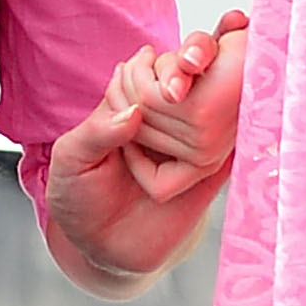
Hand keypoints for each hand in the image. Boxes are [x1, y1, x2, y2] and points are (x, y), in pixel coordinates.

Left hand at [45, 10, 250, 290]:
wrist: (101, 249)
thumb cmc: (78, 198)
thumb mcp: (71, 162)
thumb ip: (96, 134)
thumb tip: (134, 113)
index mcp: (131, 105)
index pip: (152, 71)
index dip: (159, 60)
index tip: (157, 56)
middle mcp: (165, 118)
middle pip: (189, 78)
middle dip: (191, 64)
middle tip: (187, 67)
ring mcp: (191, 142)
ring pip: (213, 101)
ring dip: (219, 85)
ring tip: (219, 72)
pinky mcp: (210, 171)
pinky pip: (228, 147)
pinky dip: (234, 128)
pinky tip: (229, 116)